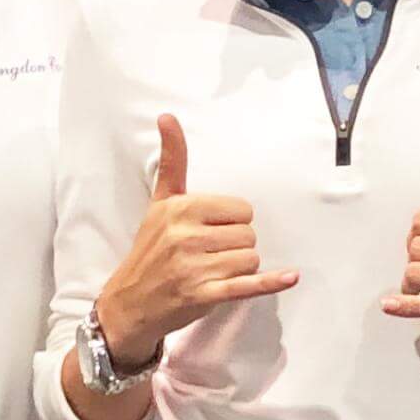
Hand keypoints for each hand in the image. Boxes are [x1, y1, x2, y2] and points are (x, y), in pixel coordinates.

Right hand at [94, 114, 296, 367]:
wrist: (130, 303)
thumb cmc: (150, 250)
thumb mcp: (159, 202)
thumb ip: (172, 161)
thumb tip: (167, 116)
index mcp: (180, 208)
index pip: (242, 209)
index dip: (233, 222)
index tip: (210, 231)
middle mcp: (185, 235)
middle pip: (249, 234)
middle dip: (237, 246)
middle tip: (210, 255)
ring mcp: (195, 267)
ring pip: (251, 259)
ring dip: (240, 268)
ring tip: (213, 272)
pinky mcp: (204, 295)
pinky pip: (248, 285)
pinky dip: (271, 282)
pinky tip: (290, 277)